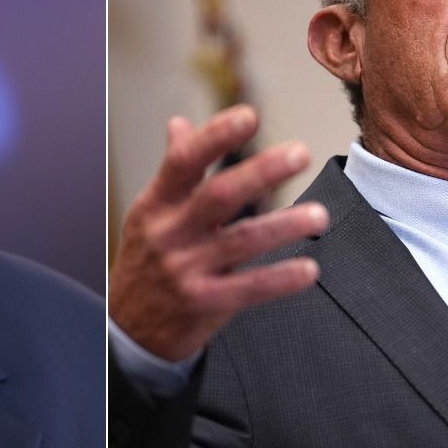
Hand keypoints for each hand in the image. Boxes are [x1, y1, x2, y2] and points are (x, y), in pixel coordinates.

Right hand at [111, 106, 328, 361]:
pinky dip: (281, 279)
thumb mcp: (148, 213)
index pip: (183, 162)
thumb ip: (173, 171)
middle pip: (218, 196)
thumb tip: (180, 124)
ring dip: (284, 226)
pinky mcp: (204, 304)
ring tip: (319, 215)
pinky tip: (309, 269)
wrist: (127, 330)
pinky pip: (249, 289)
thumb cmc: (145, 262)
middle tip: (300, 154)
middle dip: (262, 172)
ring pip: (242, 241)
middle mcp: (170, 234)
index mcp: (157, 204)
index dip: (215, 136)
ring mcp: (186, 270)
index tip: (249, 117)